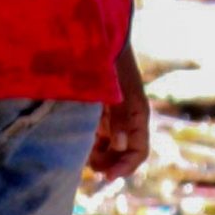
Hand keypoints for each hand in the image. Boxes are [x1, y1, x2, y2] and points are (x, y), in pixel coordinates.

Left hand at [88, 48, 149, 184]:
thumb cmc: (110, 62)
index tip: (106, 176)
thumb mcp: (116, 90)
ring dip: (97, 155)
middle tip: (89, 165)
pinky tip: (76, 141)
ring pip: (108, 147)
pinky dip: (88, 143)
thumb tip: (120, 145)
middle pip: (123, 153)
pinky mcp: (98, 112)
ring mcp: (113, 116)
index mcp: (138, 115)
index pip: (138, 152)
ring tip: (81, 153)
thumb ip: (119, 117)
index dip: (125, 167)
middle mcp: (128, 119)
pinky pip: (97, 136)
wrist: (98, 38)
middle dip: (109, 163)